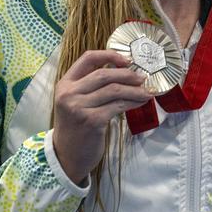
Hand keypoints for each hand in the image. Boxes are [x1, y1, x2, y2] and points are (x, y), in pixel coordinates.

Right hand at [52, 50, 151, 183]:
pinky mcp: (91, 120)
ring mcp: (79, 107)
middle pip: (104, 74)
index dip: (109, 55)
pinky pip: (118, 106)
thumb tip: (125, 72)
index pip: (87, 59)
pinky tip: (141, 102)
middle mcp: (69, 93)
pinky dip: (133, 102)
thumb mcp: (75, 102)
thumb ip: (90, 87)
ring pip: (114, 90)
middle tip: (143, 78)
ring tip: (146, 92)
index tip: (127, 60)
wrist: (66, 156)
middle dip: (127, 74)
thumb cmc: (76, 126)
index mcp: (65, 84)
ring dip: (135, 90)